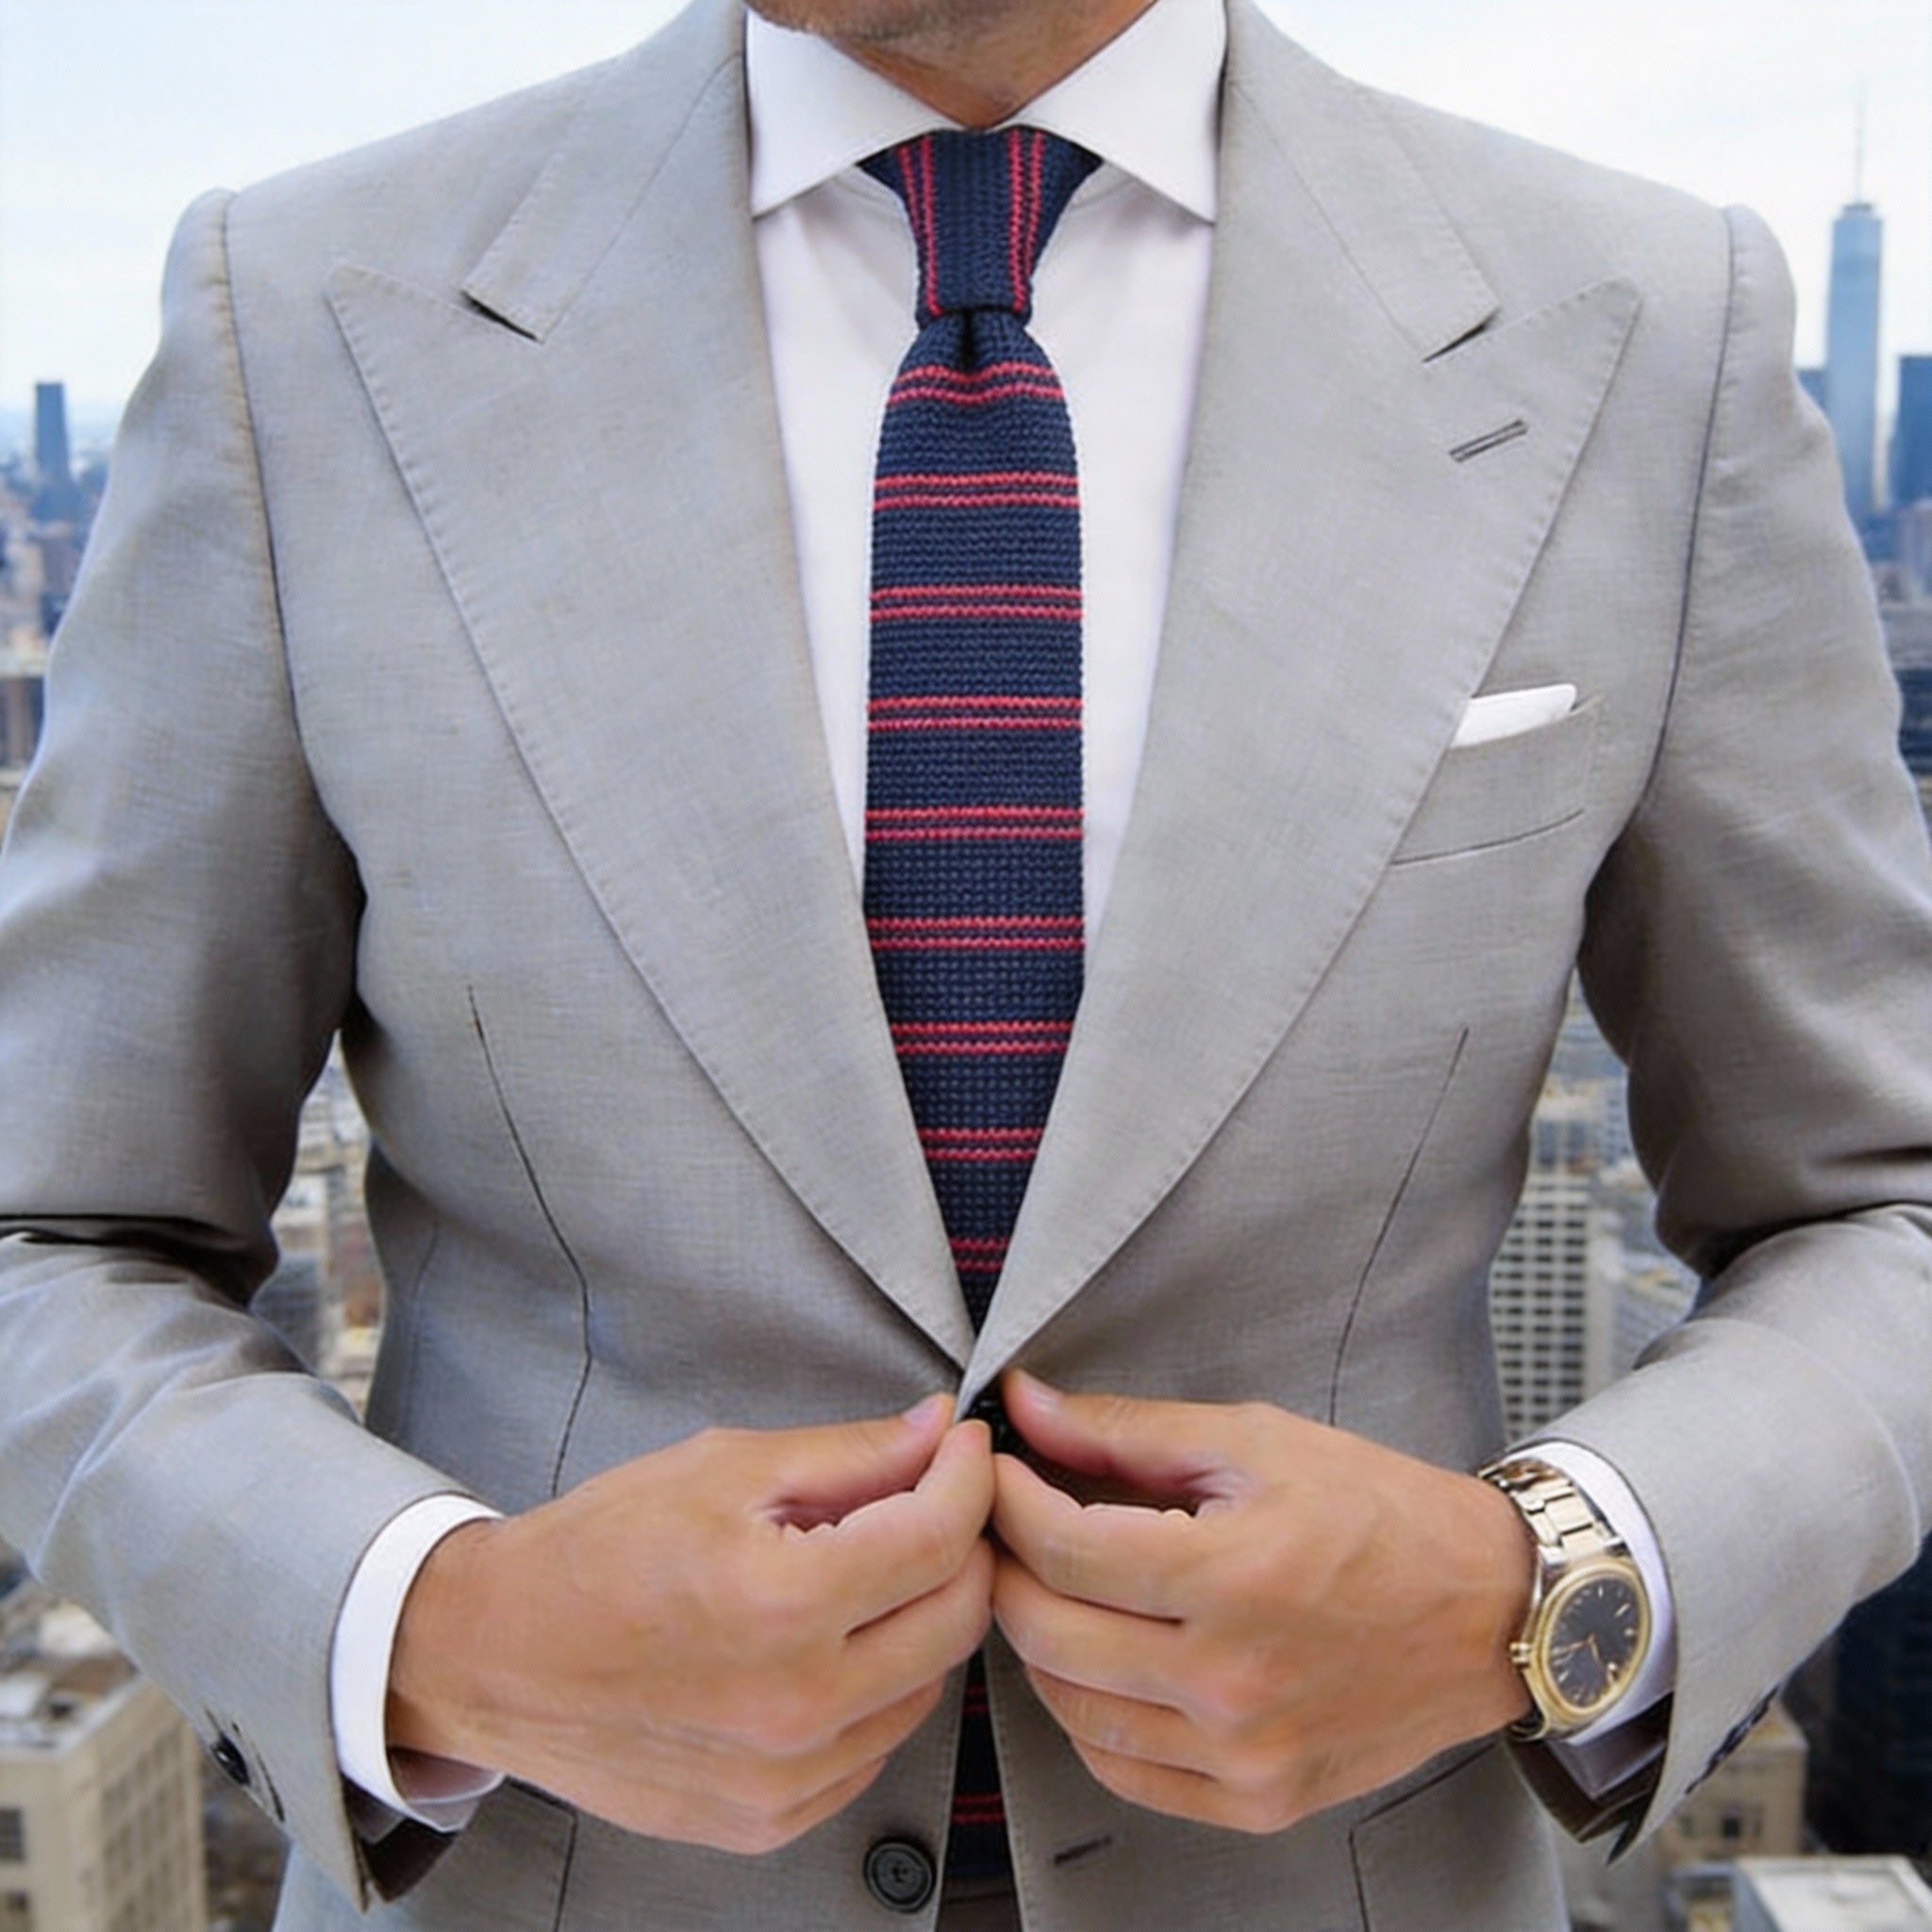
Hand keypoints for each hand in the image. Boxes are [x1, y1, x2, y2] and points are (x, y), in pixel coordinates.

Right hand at [387, 1397, 994, 1853]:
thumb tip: (935, 1433)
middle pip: (956, 1617)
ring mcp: (785, 1777)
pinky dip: (875, 1688)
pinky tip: (827, 1643)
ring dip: (919, 1618)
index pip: (939, 1537)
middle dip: (961, 1544)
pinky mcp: (770, 1819)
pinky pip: (874, 1745)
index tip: (963, 1448)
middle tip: (931, 1500)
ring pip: (927, 1685)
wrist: (496, 1655)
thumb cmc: (595, 1552)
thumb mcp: (722, 1468)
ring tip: (863, 1571)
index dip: (968, 1477)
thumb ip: (848, 1454)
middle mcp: (794, 1704)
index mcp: (781, 1603)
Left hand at [990, 1372, 1532, 1834]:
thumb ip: (1128, 1431)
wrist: (1491, 1611)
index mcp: (1233, 1577)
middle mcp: (1232, 1680)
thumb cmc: (1382, 1514)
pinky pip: (1123, 1771)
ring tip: (1053, 1586)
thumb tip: (1027, 1406)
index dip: (1008, 1501)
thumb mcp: (1257, 1441)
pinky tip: (1100, 1661)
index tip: (998, 1470)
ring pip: (1071, 1708)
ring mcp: (1243, 1753)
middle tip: (1009, 1524)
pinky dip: (1088, 1715)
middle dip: (1008, 1566)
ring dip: (1039, 1641)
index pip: (1062, 1548)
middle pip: (1048, 1632)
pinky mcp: (1258, 1800)